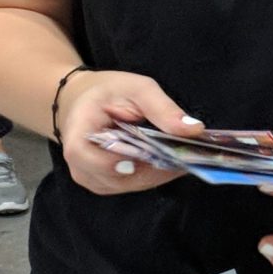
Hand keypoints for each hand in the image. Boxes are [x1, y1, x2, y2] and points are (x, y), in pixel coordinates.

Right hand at [58, 70, 203, 195]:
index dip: (136, 161)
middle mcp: (79, 166)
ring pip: (130, 184)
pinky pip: (130, 184)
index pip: (101, 162)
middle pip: (122, 178)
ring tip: (183, 157)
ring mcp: (90, 178)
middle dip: (157, 168)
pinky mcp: (102, 183)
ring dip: (157, 173)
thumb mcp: (137, 88)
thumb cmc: (107, 91)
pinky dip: (151, 174)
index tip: (167, 153)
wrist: (81, 100)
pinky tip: (168, 161)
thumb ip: (162, 109)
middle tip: (189, 155)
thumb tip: (194, 130)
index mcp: (78, 138)